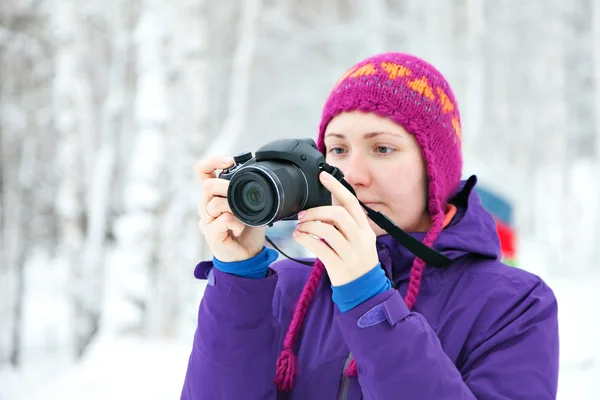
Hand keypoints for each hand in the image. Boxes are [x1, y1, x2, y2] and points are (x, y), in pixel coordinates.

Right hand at [195, 156, 265, 261]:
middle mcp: (206, 206)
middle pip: (207, 185)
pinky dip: (236, 223)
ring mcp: (207, 220)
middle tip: (240, 193)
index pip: (202, 171)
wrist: (247, 256)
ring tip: (243, 217)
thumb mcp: (250, 206)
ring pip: (214, 203)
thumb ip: (246, 193)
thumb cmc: (247, 230)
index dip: (212, 162)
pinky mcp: (211, 233)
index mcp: (214, 195)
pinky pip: (223, 220)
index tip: (229, 161)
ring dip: (234, 207)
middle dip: (226, 186)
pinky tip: (239, 228)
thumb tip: (255, 177)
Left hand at [292, 171, 378, 285]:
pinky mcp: (339, 265)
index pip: (351, 202)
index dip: (336, 187)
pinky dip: (306, 239)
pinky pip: (319, 247)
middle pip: (338, 214)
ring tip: (300, 228)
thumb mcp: (359, 240)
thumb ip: (346, 224)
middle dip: (316, 211)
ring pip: (327, 230)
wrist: (365, 290)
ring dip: (308, 226)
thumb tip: (326, 207)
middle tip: (303, 215)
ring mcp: (351, 253)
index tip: (323, 176)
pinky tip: (299, 237)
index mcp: (365, 229)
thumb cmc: (357, 261)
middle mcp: (360, 239)